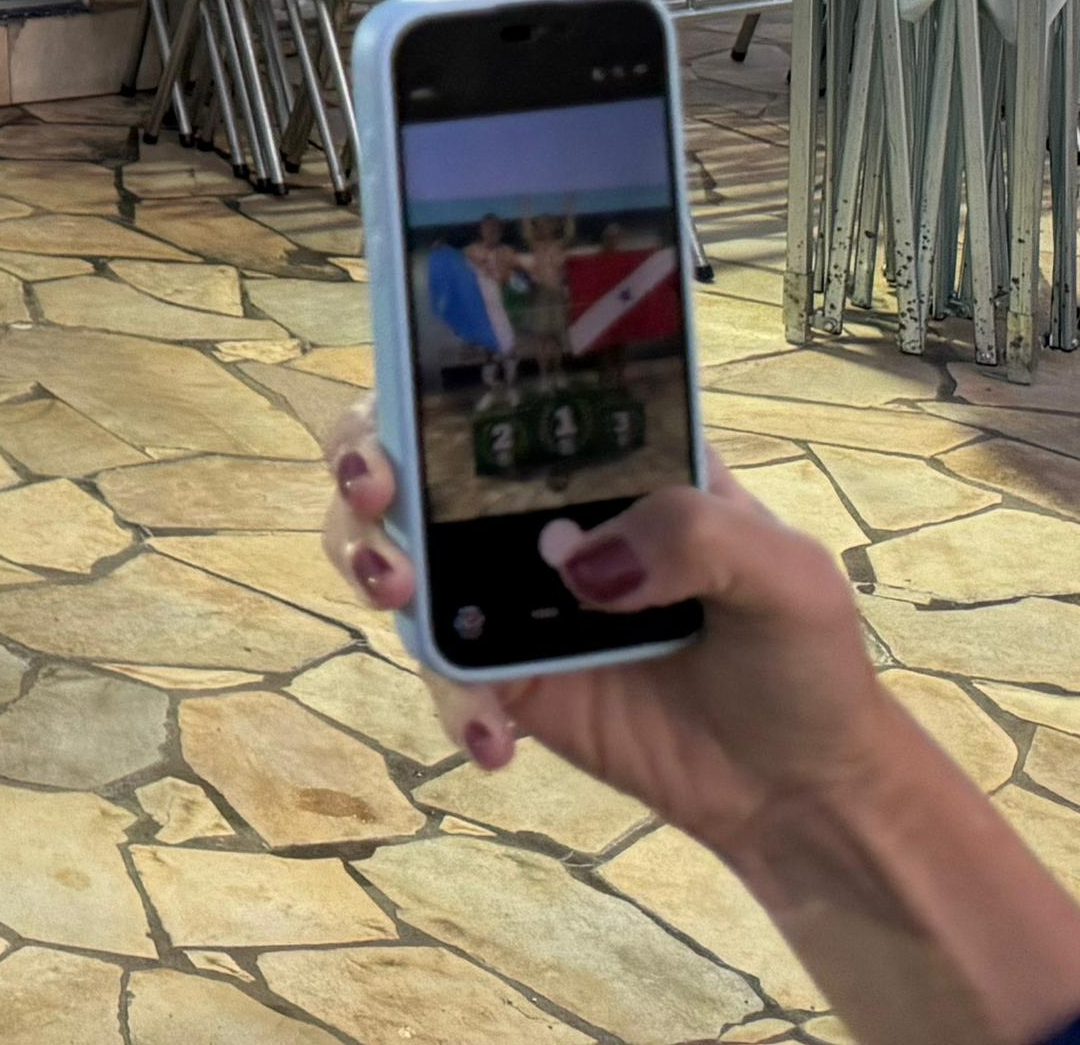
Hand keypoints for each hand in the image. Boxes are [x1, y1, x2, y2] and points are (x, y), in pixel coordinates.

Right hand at [318, 397, 905, 853]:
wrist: (801, 791)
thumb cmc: (803, 658)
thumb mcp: (787, 575)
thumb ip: (693, 538)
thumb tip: (575, 562)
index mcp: (601, 461)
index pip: (499, 388)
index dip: (429, 375)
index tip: (405, 396)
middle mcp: (534, 513)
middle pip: (408, 452)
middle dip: (363, 457)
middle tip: (376, 492)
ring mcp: (508, 591)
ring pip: (393, 548)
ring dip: (367, 558)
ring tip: (400, 600)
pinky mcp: (500, 674)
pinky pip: (439, 671)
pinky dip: (448, 698)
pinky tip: (494, 737)